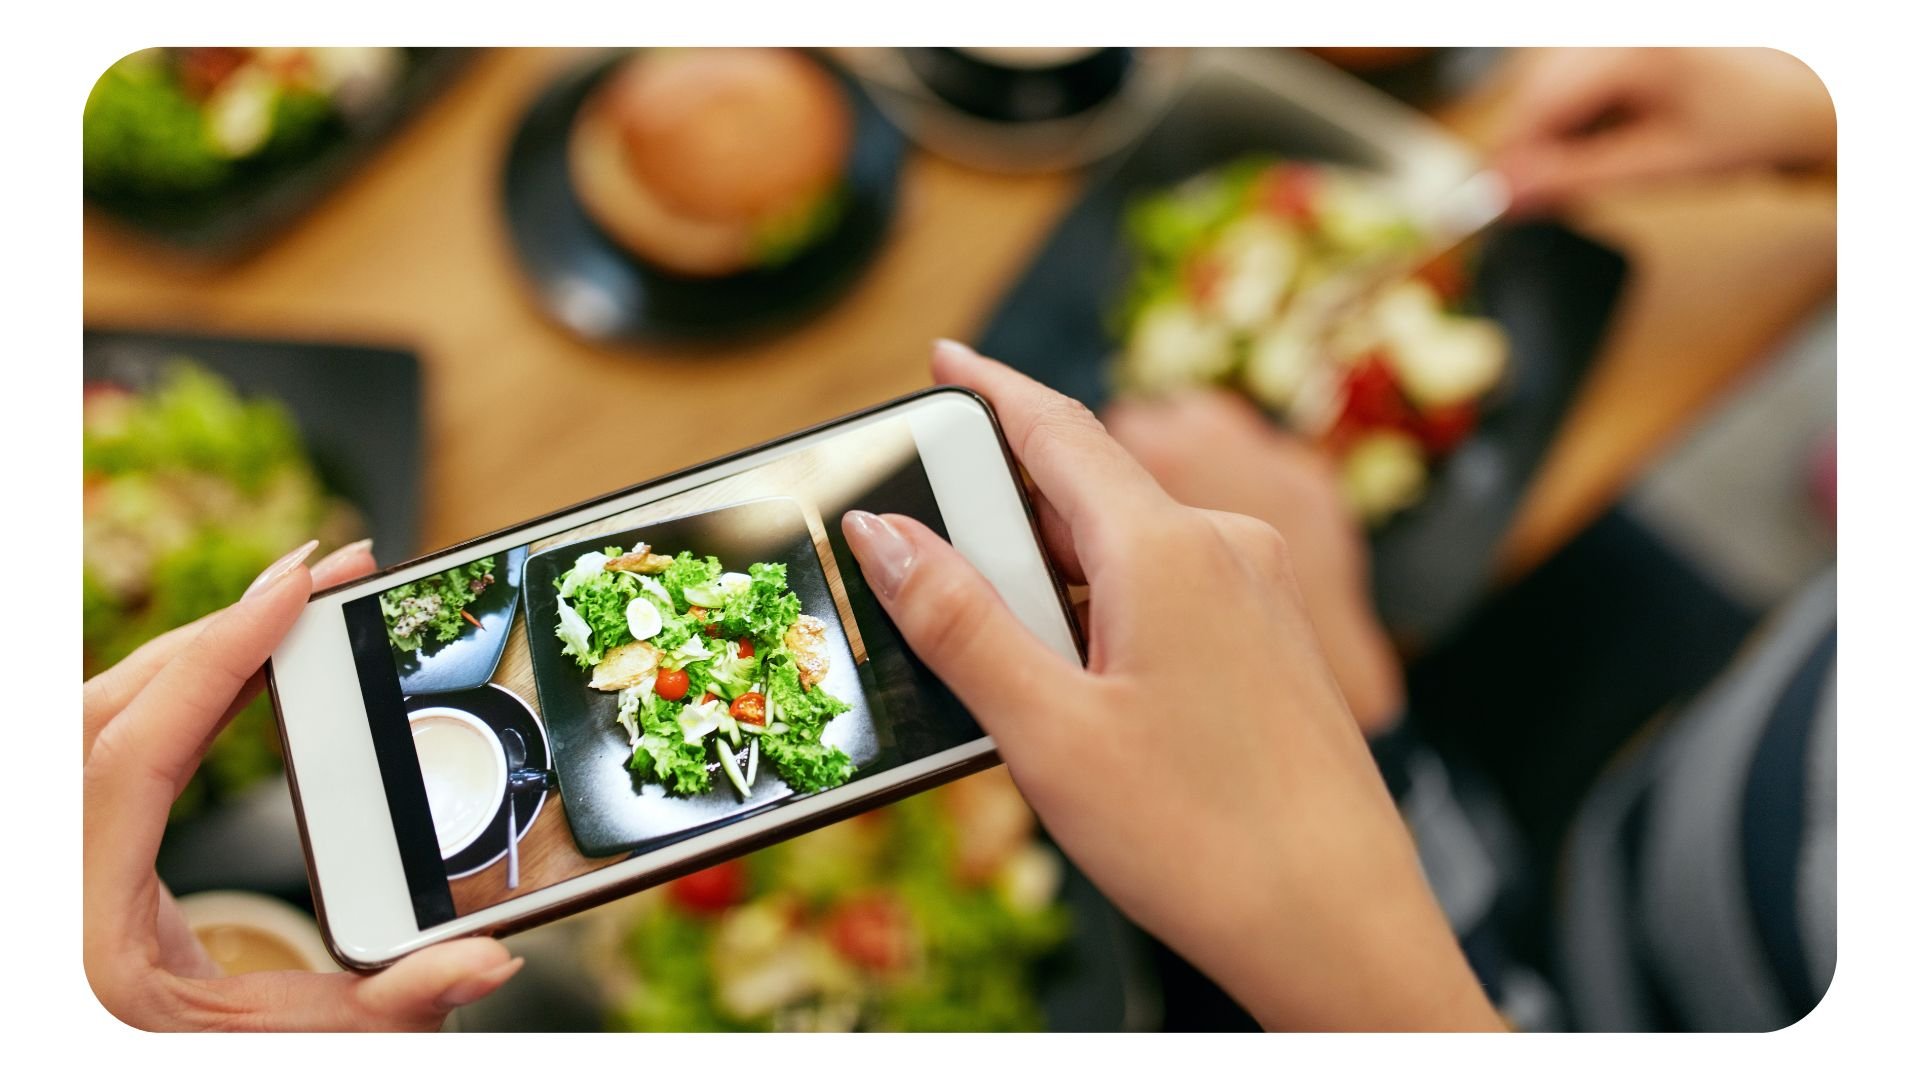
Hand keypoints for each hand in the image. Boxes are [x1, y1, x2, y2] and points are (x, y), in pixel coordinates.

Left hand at [83, 540, 522, 1030]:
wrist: (89, 1079)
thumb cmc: (161, 1072)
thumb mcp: (279, 1052)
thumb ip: (384, 1007)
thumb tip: (492, 957)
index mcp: (82, 912)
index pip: (136, 744)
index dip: (218, 656)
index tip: (295, 588)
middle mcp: (55, 859)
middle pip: (122, 697)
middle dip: (229, 621)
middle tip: (331, 574)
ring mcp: (59, 842)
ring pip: (112, 702)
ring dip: (207, 645)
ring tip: (304, 606)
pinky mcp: (81, 838)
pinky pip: (118, 728)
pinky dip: (186, 682)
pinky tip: (249, 666)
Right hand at [841, 341, 1499, 1030]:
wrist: (1344, 930)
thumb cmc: (1201, 840)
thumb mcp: (1047, 732)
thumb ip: (958, 622)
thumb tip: (884, 531)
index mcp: (1167, 550)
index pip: (1059, 429)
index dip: (989, 387)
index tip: (943, 357)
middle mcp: (1226, 550)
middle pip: (1092, 488)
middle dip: (1005, 500)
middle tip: (928, 530)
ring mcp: (1262, 597)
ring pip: (1131, 547)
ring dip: (1055, 568)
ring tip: (990, 629)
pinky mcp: (1276, 645)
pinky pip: (1174, 590)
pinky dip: (1107, 605)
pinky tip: (1075, 674)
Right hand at [1492, 48, 1834, 214]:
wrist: (1811, 96)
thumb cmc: (1755, 123)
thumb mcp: (1661, 165)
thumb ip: (1577, 181)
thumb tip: (1508, 199)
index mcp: (1637, 48)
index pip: (1539, 104)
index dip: (1509, 160)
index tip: (1493, 205)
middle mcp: (1622, 28)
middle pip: (1537, 91)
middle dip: (1529, 150)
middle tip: (1528, 202)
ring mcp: (1621, 30)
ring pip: (1550, 86)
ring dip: (1553, 137)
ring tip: (1579, 176)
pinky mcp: (1623, 39)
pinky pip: (1574, 77)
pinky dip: (1576, 118)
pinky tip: (1603, 142)